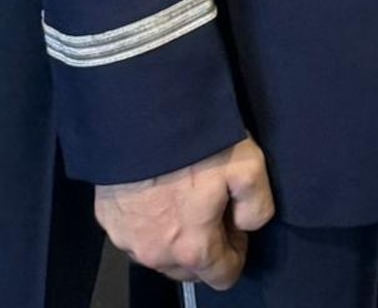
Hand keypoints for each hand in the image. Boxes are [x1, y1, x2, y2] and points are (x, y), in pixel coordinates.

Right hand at [96, 136, 273, 289]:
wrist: (141, 116)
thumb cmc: (196, 143)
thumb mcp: (249, 167)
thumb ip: (257, 207)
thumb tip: (246, 225)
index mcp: (192, 247)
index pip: (223, 276)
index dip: (237, 252)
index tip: (237, 224)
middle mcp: (155, 254)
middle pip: (189, 268)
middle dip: (206, 245)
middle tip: (213, 204)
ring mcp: (126, 239)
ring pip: (160, 253)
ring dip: (175, 235)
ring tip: (185, 194)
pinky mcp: (107, 219)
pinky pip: (135, 233)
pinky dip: (149, 220)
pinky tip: (158, 188)